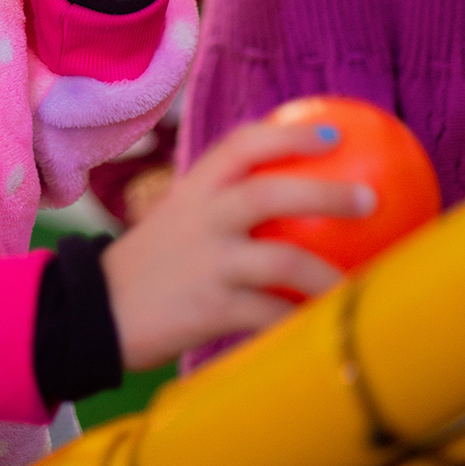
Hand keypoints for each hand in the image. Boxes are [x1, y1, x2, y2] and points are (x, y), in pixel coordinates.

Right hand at [101, 118, 376, 371]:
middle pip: (270, 193)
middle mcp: (201, 218)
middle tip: (370, 199)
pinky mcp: (208, 310)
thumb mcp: (180, 218)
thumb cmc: (153, 265)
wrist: (94, 312)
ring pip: (280, 261)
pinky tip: (325, 331)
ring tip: (360, 284)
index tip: (334, 134)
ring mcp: (206, 264)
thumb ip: (224, 205)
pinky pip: (269, 317)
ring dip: (327, 275)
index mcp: (195, 189)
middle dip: (325, 191)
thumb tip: (295, 199)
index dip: (289, 135)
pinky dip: (299, 324)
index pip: (243, 145)